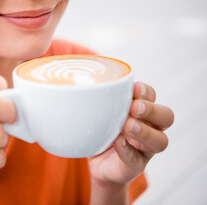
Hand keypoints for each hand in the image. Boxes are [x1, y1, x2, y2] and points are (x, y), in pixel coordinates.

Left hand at [88, 82, 173, 202]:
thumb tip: (86, 86)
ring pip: (160, 141)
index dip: (146, 91)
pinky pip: (136, 159)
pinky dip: (126, 150)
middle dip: (151, 110)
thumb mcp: (101, 113)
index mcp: (142, 111)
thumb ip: (101, 102)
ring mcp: (145, 149)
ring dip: (144, 132)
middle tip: (135, 107)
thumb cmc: (101, 131)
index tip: (134, 87)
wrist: (97, 162)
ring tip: (128, 126)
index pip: (152, 96)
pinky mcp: (135, 165)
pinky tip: (118, 143)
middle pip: (166, 117)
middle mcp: (150, 128)